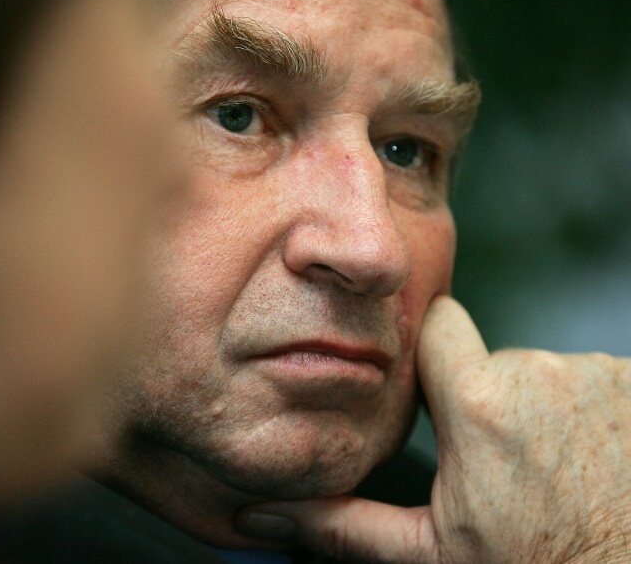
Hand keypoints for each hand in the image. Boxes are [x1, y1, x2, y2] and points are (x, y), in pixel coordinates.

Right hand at [236, 297, 630, 562]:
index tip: (437, 391)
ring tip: (553, 468)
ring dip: (541, 408)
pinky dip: (588, 412)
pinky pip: (592, 380)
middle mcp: (539, 372)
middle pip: (489, 357)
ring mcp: (596, 374)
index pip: (435, 321)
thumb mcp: (432, 553)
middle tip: (503, 463)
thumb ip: (344, 523)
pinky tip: (594, 462)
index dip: (429, 350)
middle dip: (488, 396)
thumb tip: (264, 511)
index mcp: (478, 405)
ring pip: (542, 372)